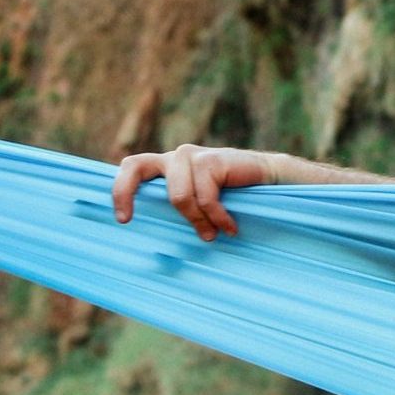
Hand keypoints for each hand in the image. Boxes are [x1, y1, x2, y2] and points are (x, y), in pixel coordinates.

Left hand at [111, 144, 280, 240]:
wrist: (273, 181)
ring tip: (213, 234)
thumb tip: (154, 238)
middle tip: (127, 220)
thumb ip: (182, 209)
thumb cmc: (237, 199)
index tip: (124, 221)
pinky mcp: (211, 160)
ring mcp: (192, 157)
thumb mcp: (201, 205)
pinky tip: (231, 227)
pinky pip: (205, 198)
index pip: (133, 168)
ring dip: (198, 221)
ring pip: (179, 197)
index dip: (121, 191)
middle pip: (135, 167)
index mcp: (169, 167)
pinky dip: (219, 218)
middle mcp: (176, 157)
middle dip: (124, 192)